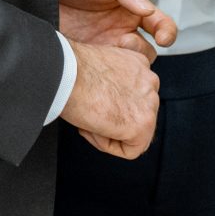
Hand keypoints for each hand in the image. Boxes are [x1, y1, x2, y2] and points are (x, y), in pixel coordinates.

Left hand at [56, 0, 175, 58]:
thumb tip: (147, 8)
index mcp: (131, 8)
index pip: (160, 24)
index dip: (167, 32)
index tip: (163, 38)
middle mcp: (122, 28)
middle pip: (148, 50)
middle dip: (143, 51)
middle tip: (125, 42)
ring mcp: (105, 44)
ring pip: (129, 64)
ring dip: (126, 62)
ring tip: (108, 50)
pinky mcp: (88, 55)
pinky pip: (105, 70)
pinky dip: (106, 71)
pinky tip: (96, 59)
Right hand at [59, 37, 160, 159]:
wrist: (65, 74)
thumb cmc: (71, 70)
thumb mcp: (99, 69)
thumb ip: (113, 81)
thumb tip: (109, 100)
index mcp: (139, 64)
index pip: (135, 96)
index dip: (111, 106)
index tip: (93, 105)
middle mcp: (149, 82)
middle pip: (137, 115)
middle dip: (113, 120)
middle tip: (88, 115)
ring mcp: (149, 104)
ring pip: (134, 134)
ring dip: (109, 132)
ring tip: (87, 121)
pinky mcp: (143, 125)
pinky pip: (130, 150)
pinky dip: (107, 146)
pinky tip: (91, 129)